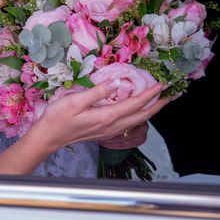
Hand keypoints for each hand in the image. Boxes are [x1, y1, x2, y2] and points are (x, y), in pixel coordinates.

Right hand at [34, 81, 170, 152]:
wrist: (48, 137)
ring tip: (160, 100)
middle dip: (158, 105)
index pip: (134, 104)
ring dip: (150, 110)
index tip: (162, 84)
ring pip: (136, 121)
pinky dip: (139, 114)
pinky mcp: (105, 131)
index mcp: (106, 116)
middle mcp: (111, 126)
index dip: (149, 94)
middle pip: (141, 115)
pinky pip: (128, 122)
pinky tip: (138, 109)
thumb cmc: (58, 117)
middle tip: (171, 94)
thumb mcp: (74, 100)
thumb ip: (97, 92)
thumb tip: (117, 82)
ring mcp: (109, 131)